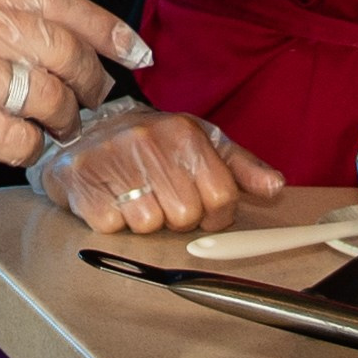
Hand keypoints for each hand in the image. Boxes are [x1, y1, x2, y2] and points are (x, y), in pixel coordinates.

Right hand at [0, 0, 153, 169]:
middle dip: (90, 81)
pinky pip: (23, 141)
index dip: (106, 27)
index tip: (134, 48)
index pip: (60, 2)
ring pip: (52, 101)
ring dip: (63, 120)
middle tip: (92, 96)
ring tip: (56, 125)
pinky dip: (31, 149)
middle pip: (66, 54)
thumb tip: (38, 30)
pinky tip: (21, 147)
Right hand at [32, 100, 285, 235]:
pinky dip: (114, 222)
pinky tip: (113, 199)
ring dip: (145, 220)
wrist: (88, 131)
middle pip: (185, 215)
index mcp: (185, 133)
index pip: (221, 196)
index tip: (201, 206)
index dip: (215, 213)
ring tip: (136, 196)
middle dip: (178, 217)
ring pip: (149, 224)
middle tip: (163, 198)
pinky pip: (113, 226)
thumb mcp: (202, 144)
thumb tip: (276, 187)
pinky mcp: (82, 183)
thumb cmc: (155, 144)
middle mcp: (148, 142)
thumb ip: (241, 167)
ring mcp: (112, 161)